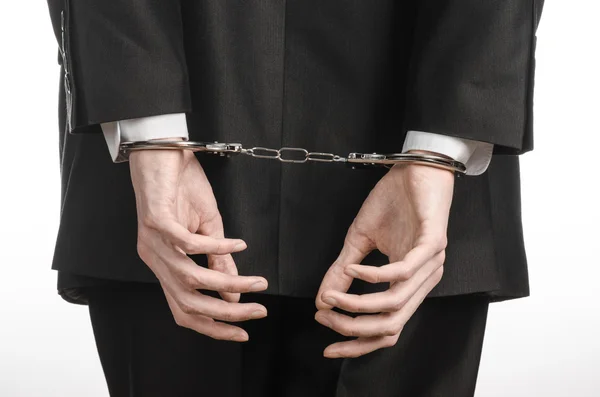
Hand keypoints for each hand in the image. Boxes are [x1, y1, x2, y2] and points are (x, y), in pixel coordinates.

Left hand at [130, 146, 267, 341]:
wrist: (161, 152)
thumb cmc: (181, 188)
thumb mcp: (207, 228)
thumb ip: (218, 261)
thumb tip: (233, 294)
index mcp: (164, 265)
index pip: (183, 311)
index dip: (212, 328)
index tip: (241, 333)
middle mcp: (155, 260)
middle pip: (187, 304)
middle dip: (225, 316)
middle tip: (257, 312)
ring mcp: (154, 243)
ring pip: (190, 279)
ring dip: (229, 283)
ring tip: (258, 282)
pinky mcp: (157, 221)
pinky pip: (188, 245)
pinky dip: (218, 247)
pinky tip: (239, 244)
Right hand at [315, 157, 454, 357]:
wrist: (416, 167)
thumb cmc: (393, 201)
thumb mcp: (359, 240)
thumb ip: (342, 271)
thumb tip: (321, 300)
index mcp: (408, 283)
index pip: (387, 328)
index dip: (359, 344)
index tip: (329, 347)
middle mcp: (422, 281)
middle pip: (391, 325)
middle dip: (353, 328)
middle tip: (324, 318)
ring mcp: (430, 264)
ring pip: (395, 303)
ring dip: (357, 304)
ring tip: (331, 296)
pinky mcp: (432, 243)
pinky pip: (402, 271)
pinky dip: (373, 275)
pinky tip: (353, 268)